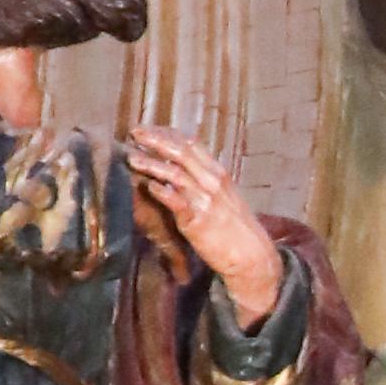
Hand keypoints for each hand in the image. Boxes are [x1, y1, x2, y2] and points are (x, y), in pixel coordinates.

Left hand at [129, 120, 286, 326]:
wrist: (253, 255)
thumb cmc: (236, 228)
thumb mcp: (224, 197)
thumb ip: (204, 182)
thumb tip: (180, 173)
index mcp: (218, 172)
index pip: (191, 143)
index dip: (167, 133)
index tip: (148, 129)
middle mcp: (213, 181)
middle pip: (181, 151)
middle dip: (155, 140)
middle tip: (134, 133)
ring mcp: (206, 199)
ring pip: (175, 174)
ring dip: (151, 164)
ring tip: (132, 158)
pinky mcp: (199, 220)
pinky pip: (177, 201)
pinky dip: (162, 192)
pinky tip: (148, 186)